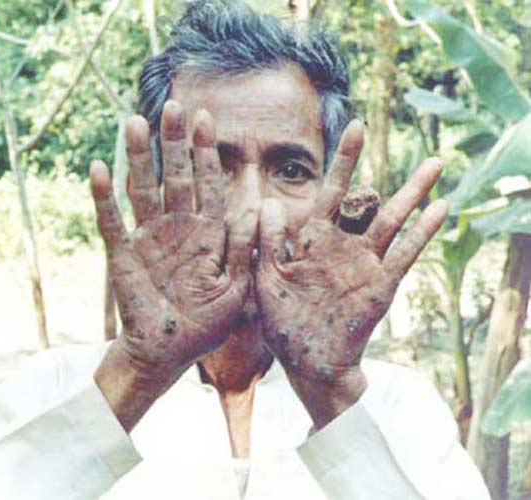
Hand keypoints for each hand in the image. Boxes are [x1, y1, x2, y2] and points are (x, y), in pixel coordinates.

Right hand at [92, 102, 254, 430]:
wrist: (169, 353)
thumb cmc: (206, 323)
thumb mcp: (237, 287)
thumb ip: (244, 249)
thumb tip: (259, 208)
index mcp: (208, 233)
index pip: (208, 184)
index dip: (206, 153)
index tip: (207, 119)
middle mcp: (177, 228)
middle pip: (175, 176)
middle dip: (175, 143)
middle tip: (174, 107)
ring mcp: (148, 238)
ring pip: (144, 189)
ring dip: (140, 157)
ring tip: (136, 122)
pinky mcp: (123, 255)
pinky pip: (112, 222)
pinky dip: (104, 197)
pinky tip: (99, 169)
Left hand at [255, 120, 447, 428]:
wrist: (307, 364)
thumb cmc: (282, 324)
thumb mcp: (267, 280)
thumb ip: (269, 243)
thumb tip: (268, 202)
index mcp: (312, 240)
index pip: (329, 191)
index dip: (342, 161)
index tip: (355, 127)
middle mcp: (341, 245)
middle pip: (365, 200)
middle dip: (378, 170)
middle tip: (402, 140)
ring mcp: (363, 264)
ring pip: (391, 221)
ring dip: (413, 194)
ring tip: (435, 165)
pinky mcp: (379, 286)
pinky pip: (402, 255)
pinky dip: (421, 233)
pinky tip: (439, 209)